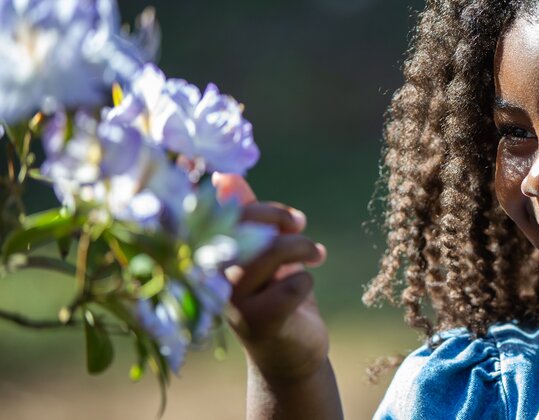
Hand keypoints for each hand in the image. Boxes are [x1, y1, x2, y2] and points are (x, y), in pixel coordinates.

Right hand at [213, 173, 329, 380]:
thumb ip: (245, 215)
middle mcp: (211, 280)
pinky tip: (303, 289)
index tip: (293, 220)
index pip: (228, 215)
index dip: (265, 210)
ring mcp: (232, 304)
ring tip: (317, 254)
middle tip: (303, 228)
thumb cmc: (273, 295)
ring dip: (303, 248)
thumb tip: (224, 177)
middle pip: (247, 229)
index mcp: (208, 257)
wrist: (289, 353)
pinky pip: (291, 286)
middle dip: (282, 222)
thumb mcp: (260, 252)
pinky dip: (305, 281)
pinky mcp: (258, 323)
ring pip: (271, 252)